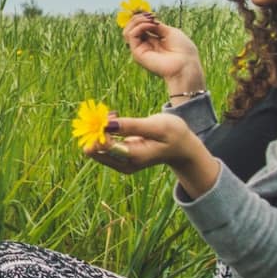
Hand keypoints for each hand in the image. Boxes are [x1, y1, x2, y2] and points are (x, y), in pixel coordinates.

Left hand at [85, 112, 218, 197]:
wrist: (182, 148)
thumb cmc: (173, 133)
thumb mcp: (156, 126)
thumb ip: (132, 126)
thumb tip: (107, 124)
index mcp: (133, 157)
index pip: (102, 146)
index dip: (100, 128)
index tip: (111, 114)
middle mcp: (124, 164)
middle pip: (94, 150)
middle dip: (97, 129)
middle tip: (112, 113)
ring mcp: (120, 163)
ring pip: (95, 148)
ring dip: (100, 129)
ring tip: (115, 115)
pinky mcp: (119, 159)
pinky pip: (102, 146)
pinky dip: (104, 132)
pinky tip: (116, 120)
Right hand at [122, 12, 204, 95]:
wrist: (186, 64)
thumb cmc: (183, 50)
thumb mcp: (170, 32)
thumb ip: (156, 26)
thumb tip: (146, 19)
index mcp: (153, 41)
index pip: (139, 27)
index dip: (142, 18)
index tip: (152, 14)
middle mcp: (145, 46)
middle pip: (131, 28)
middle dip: (138, 18)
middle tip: (150, 16)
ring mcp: (140, 50)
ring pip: (127, 31)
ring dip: (137, 21)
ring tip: (150, 20)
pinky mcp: (137, 54)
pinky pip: (131, 35)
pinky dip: (140, 26)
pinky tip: (151, 25)